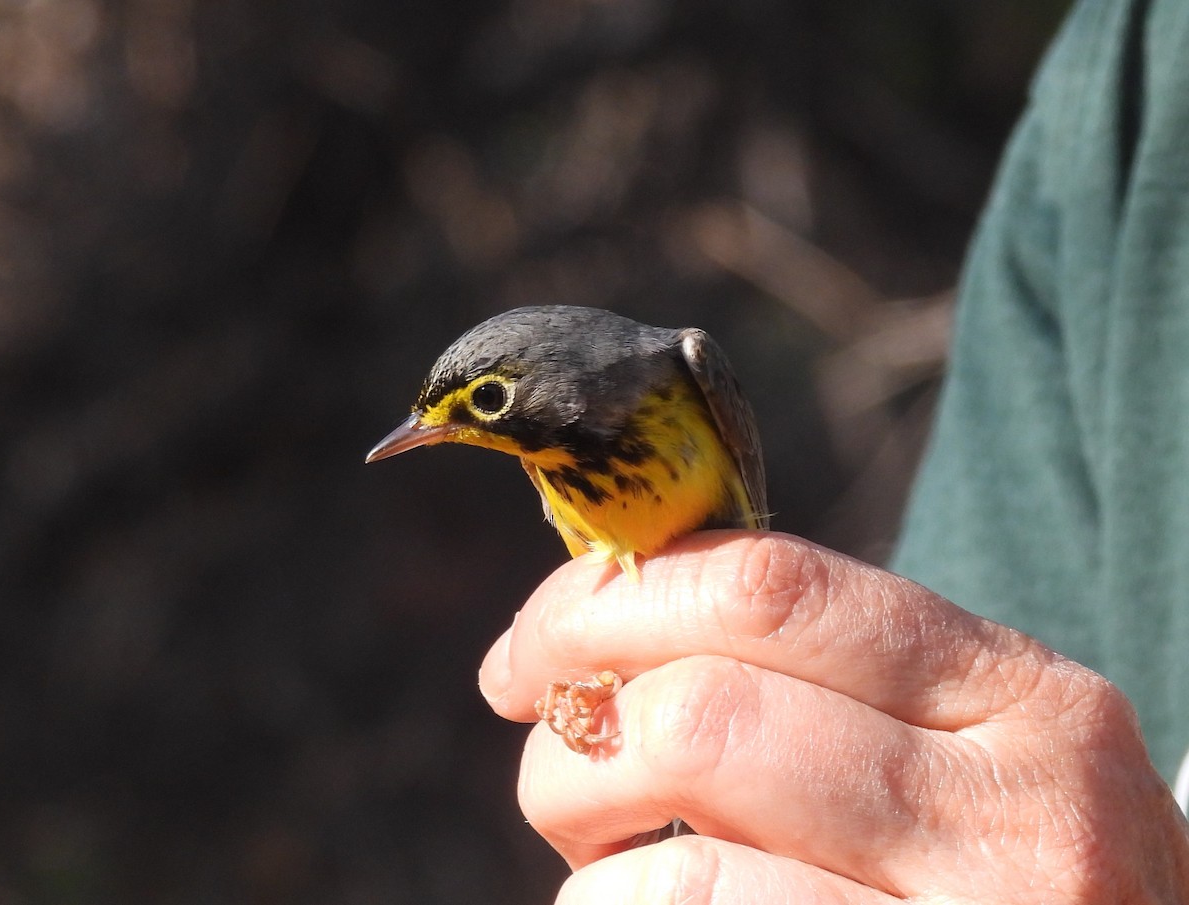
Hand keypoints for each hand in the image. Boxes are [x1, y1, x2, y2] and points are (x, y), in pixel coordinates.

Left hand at [479, 531, 1188, 902]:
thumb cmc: (985, 856)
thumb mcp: (951, 741)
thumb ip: (815, 672)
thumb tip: (595, 624)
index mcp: (1021, 694)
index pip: (770, 588)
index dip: (609, 603)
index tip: (529, 647)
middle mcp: (1019, 815)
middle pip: (706, 714)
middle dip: (576, 724)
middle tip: (549, 749)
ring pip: (680, 866)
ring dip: (587, 844)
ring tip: (598, 854)